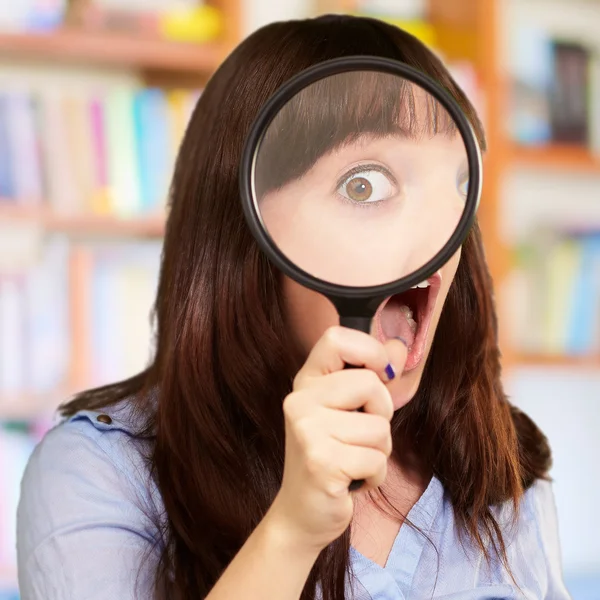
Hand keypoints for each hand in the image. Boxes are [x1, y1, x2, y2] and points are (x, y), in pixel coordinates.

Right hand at [267, 326, 406, 552]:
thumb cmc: (331, 457)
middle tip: (361, 435)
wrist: (302, 512)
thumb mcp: (348, 412)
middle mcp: (300, 400)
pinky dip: (375, 475)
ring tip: (355, 460)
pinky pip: (376, 459)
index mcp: (306, 381)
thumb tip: (400, 346)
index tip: (380, 375)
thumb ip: (372, 378)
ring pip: (379, 426)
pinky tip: (353, 480)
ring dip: (379, 450)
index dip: (369, 350)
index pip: (336, 338)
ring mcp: (307, 430)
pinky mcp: (320, 462)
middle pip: (370, 384)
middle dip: (382, 413)